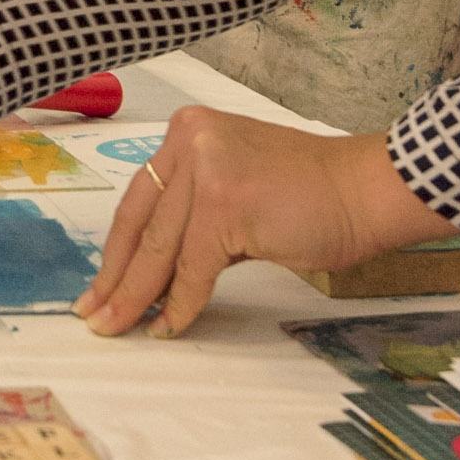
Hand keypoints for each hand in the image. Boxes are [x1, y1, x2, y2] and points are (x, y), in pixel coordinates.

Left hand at [75, 106, 446, 339]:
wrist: (366, 191)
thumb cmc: (311, 195)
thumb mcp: (236, 190)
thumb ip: (195, 220)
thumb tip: (152, 277)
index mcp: (188, 130)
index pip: (140, 199)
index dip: (115, 249)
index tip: (97, 285)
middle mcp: (190, 140)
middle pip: (140, 223)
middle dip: (115, 278)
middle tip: (93, 316)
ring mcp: (207, 169)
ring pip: (159, 249)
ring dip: (137, 297)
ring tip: (118, 328)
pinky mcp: (225, 204)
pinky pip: (194, 268)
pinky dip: (182, 304)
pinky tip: (169, 327)